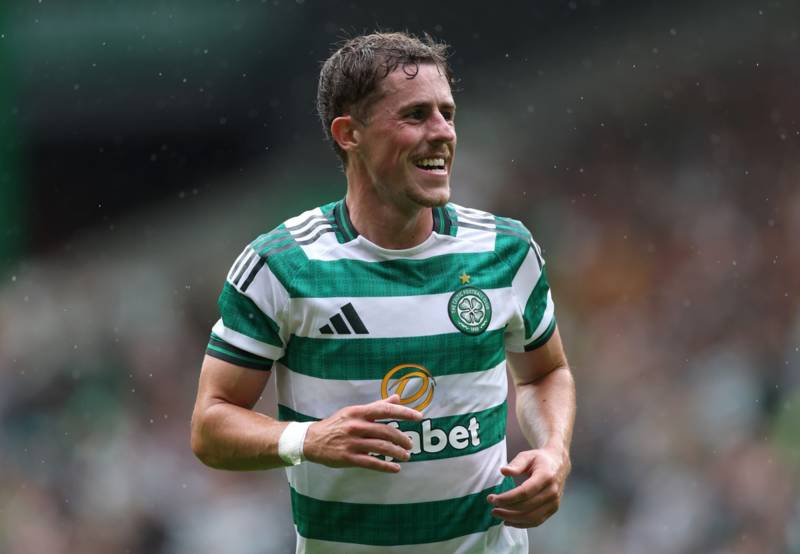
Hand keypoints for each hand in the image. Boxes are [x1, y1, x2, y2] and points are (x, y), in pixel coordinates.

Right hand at [303, 395, 422, 472]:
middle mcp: (356, 426)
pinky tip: (395, 468)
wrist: (312, 440)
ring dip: (397, 452)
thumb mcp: (354, 411)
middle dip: (402, 439)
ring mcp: (352, 443)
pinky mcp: (348, 458)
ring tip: (406, 455)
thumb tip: (397, 398)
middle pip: (386, 431)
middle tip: (410, 444)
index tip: (418, 417)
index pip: (385, 410)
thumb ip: (376, 406)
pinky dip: (386, 466)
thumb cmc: (336, 424)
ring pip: (381, 448)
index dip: (404, 413)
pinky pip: (372, 463)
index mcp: (358, 412)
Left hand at [487, 446, 570, 527]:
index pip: (525, 492)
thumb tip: (503, 471)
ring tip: (498, 514)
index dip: (507, 498)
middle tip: (492, 508)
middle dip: (507, 510)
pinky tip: (509, 521)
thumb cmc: (540, 459)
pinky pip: (537, 521)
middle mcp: (552, 492)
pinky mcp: (553, 509)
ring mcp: (554, 502)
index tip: (493, 499)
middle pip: (527, 507)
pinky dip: (522, 524)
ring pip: (532, 517)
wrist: (559, 464)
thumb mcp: (527, 456)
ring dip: (512, 519)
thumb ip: (516, 464)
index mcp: (546, 476)